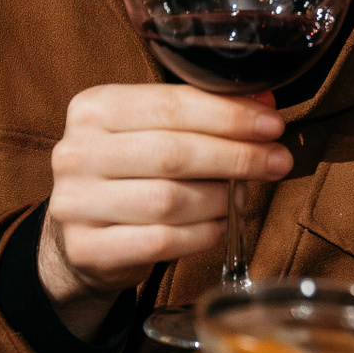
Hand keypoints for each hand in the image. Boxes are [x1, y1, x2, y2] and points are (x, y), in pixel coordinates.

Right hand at [39, 83, 290, 338]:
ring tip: (244, 194)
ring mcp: (75, 204)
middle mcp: (76, 153)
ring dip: (221, 198)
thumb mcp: (155, 130)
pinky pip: (162, 241)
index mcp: (94, 109)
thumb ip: (203, 113)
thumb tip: (265, 103)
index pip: (171, 105)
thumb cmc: (131, 170)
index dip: (229, 115)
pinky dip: (203, 233)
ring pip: (169, 201)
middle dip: (237, 157)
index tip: (272, 125)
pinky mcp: (86, 249)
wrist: (83, 232)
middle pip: (173, 153)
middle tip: (277, 161)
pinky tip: (221, 224)